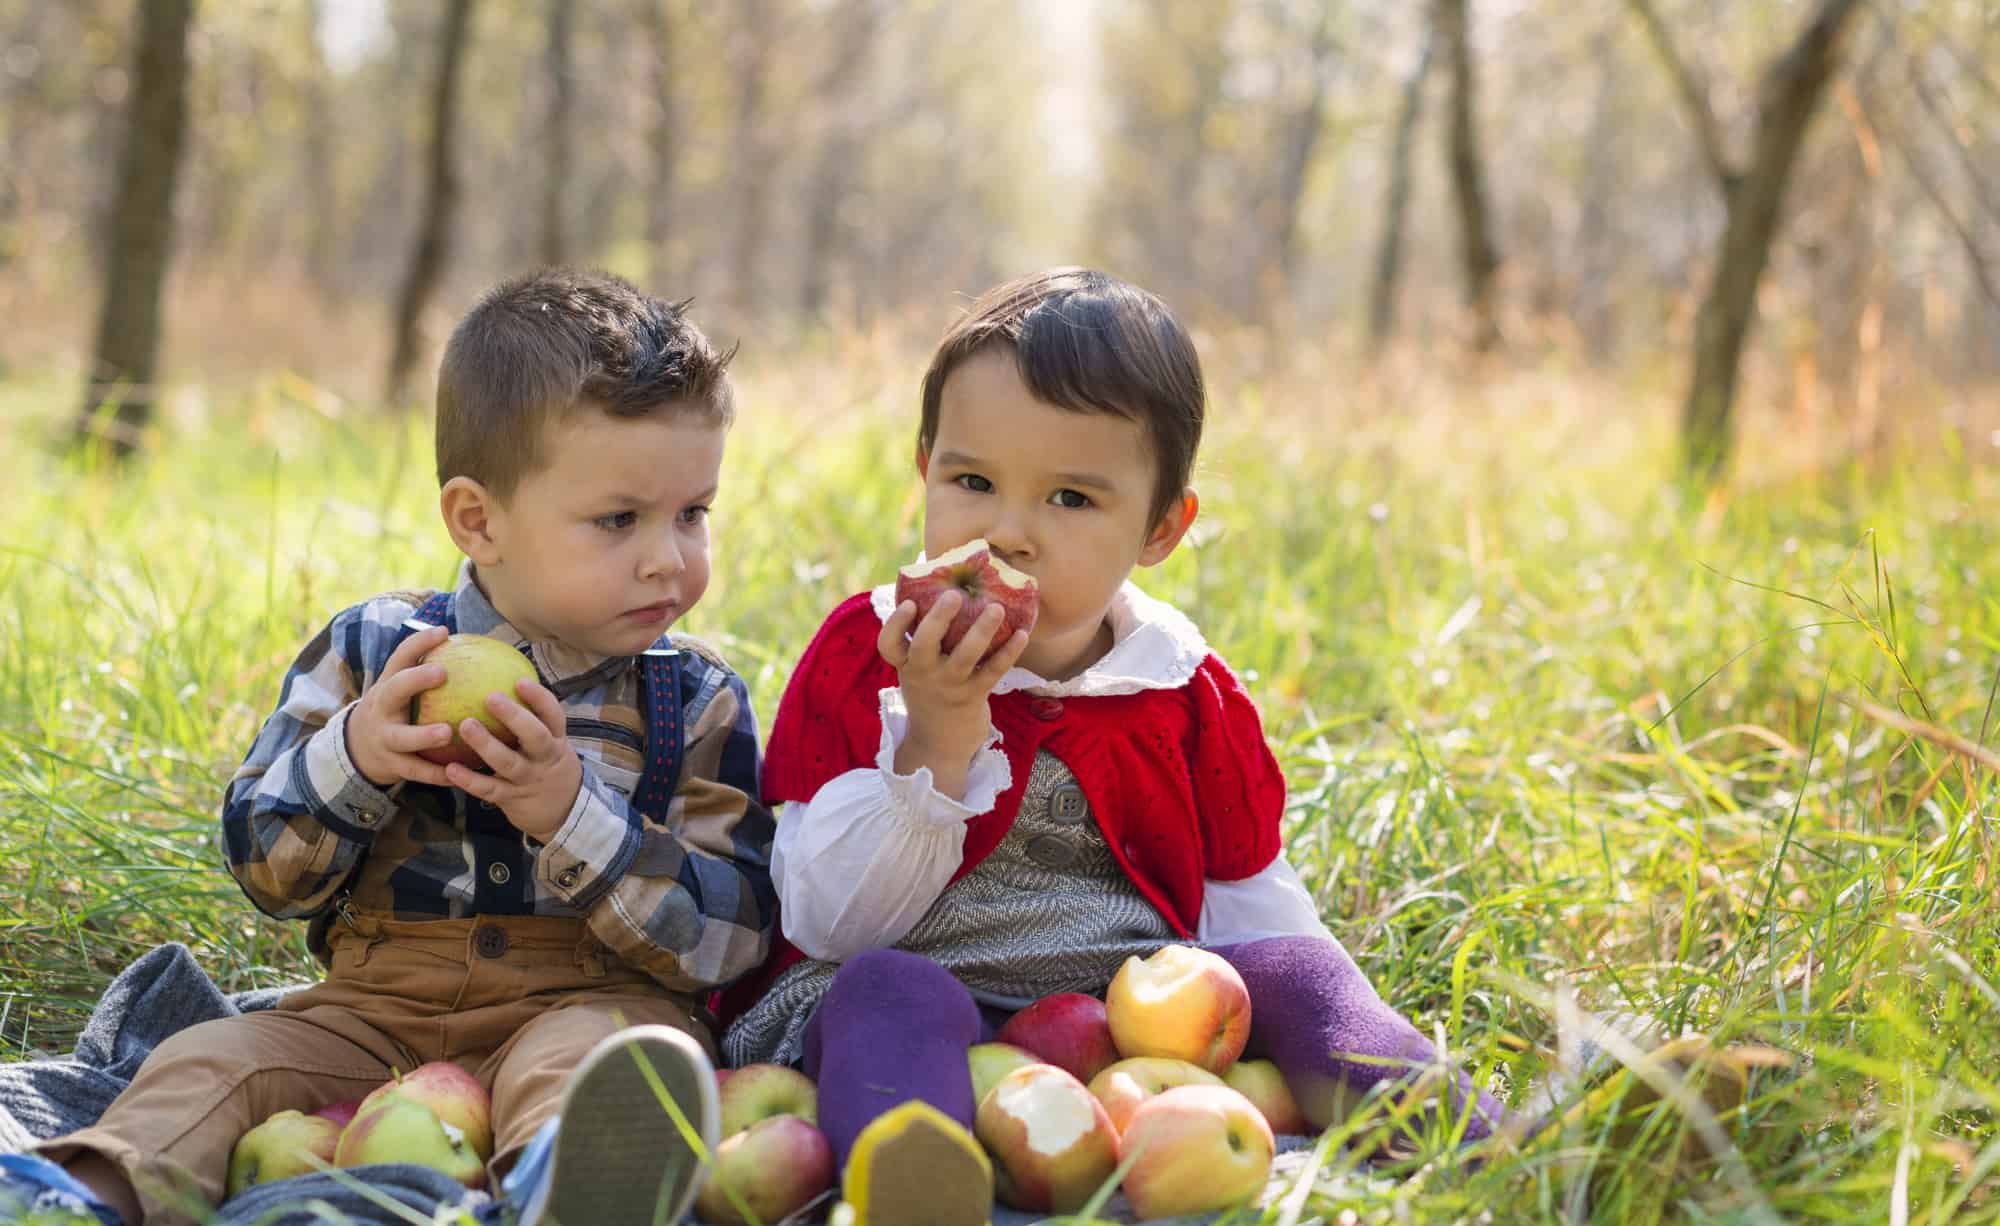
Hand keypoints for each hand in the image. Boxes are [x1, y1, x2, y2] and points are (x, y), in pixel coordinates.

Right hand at [346, 623, 456, 789]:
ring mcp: (384, 737)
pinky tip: (458, 774)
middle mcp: (383, 708)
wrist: (358, 748)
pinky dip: (435, 774)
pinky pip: (415, 771)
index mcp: (388, 684)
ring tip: (447, 732)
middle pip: (394, 690)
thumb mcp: (402, 689)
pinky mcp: (391, 765)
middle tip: (441, 672)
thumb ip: (429, 672)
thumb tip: (478, 648)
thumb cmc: (396, 710)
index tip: (443, 631)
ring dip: (423, 735)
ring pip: (402, 737)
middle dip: (415, 680)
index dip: (419, 642)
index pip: (400, 657)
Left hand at [442, 678, 582, 841]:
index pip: (553, 715)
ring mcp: (529, 780)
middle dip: (515, 717)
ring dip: (487, 744)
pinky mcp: (512, 799)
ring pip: (509, 762)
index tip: (520, 681)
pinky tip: (451, 769)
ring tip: (466, 725)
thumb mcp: (552, 743)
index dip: (539, 698)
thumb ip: (533, 719)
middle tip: (491, 697)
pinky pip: (489, 789)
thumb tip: (504, 680)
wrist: (565, 812)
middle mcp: (545, 758)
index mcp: (556, 740)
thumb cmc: (549, 766)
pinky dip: (470, 780)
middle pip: (535, 736)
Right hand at [877, 591, 1028, 799]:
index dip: (896, 622)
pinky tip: (1022, 634)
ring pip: (965, 655)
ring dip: (982, 630)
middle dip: (939, 618)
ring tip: (997, 608)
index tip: (909, 603)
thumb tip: (945, 594)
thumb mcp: (918, 673)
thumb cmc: (931, 696)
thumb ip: (924, 644)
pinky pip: (993, 671)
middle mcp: (924, 674)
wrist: (938, 746)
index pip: (888, 644)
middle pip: (925, 644)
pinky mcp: (973, 697)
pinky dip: (1009, 652)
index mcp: (906, 664)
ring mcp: (949, 686)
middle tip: (956, 595)